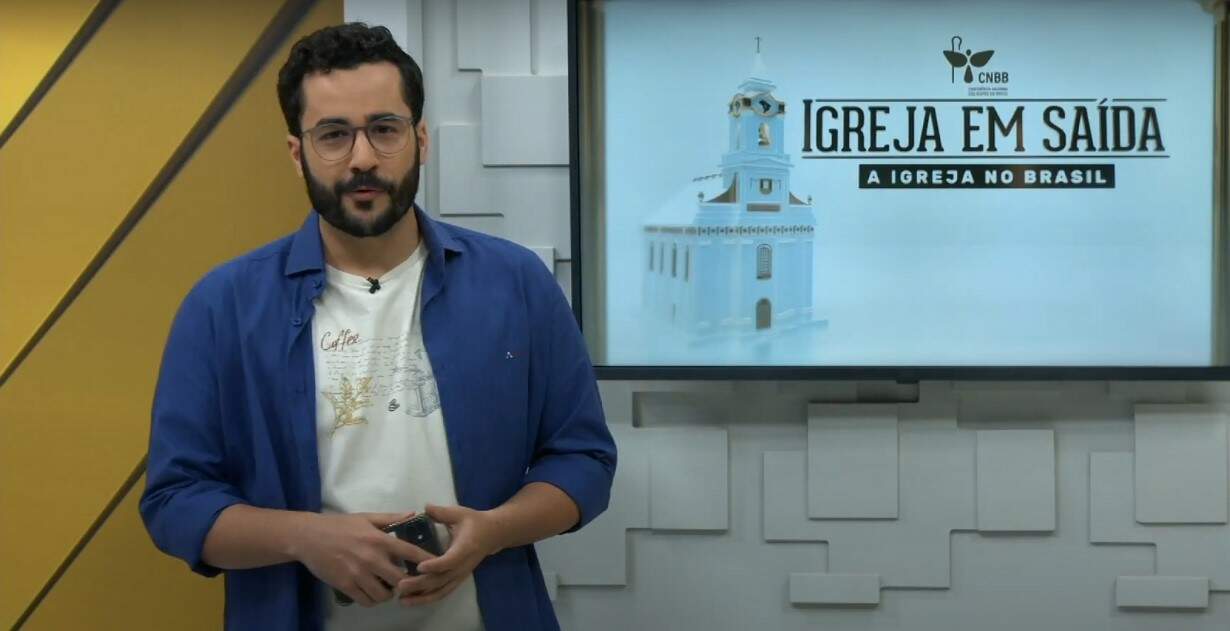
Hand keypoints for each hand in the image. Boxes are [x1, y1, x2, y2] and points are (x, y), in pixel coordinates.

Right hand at [290, 512, 432, 606]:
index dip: (426, 561)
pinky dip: (371, 600)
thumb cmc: (339, 525)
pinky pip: (366, 601)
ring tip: (386, 587)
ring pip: (383, 595)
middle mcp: (371, 558)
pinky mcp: (345, 585)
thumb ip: (391, 518)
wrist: (308, 537)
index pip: (410, 553)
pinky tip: (371, 592)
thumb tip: (413, 514)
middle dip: (406, 583)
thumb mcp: (366, 517)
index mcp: (379, 540)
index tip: (435, 566)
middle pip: (400, 580)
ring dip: (388, 594)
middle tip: (405, 581)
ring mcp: (358, 574)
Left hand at [396, 504, 503, 605]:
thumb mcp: (460, 513)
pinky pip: (443, 593)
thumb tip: (425, 507)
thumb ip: (442, 512)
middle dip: (420, 584)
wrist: (493, 534)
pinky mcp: (457, 580)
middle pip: (441, 580)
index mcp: (465, 548)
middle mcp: (463, 566)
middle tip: (400, 586)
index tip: (419, 566)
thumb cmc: (474, 522)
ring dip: (422, 597)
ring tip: (402, 600)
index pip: (450, 560)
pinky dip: (428, 599)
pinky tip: (413, 601)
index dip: (436, 565)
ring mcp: (460, 575)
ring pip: (441, 591)